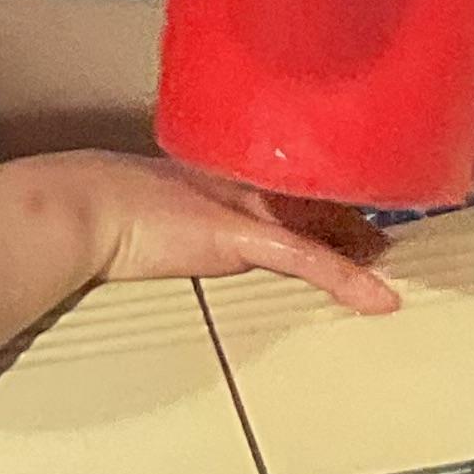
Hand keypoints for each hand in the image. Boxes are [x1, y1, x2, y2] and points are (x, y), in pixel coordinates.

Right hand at [55, 150, 398, 316]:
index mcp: (216, 173)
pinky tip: (378, 299)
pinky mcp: (243, 236)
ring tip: (389, 263)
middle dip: (347, 218)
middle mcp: (239, 183)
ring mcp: (244, 208)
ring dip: (357, 248)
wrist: (84, 207)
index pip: (278, 185)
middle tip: (381, 237)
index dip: (312, 196)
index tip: (338, 209)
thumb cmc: (100, 208)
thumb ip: (171, 217)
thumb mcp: (147, 210)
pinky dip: (346, 280)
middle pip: (309, 200)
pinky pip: (308, 260)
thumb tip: (170, 233)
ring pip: (319, 225)